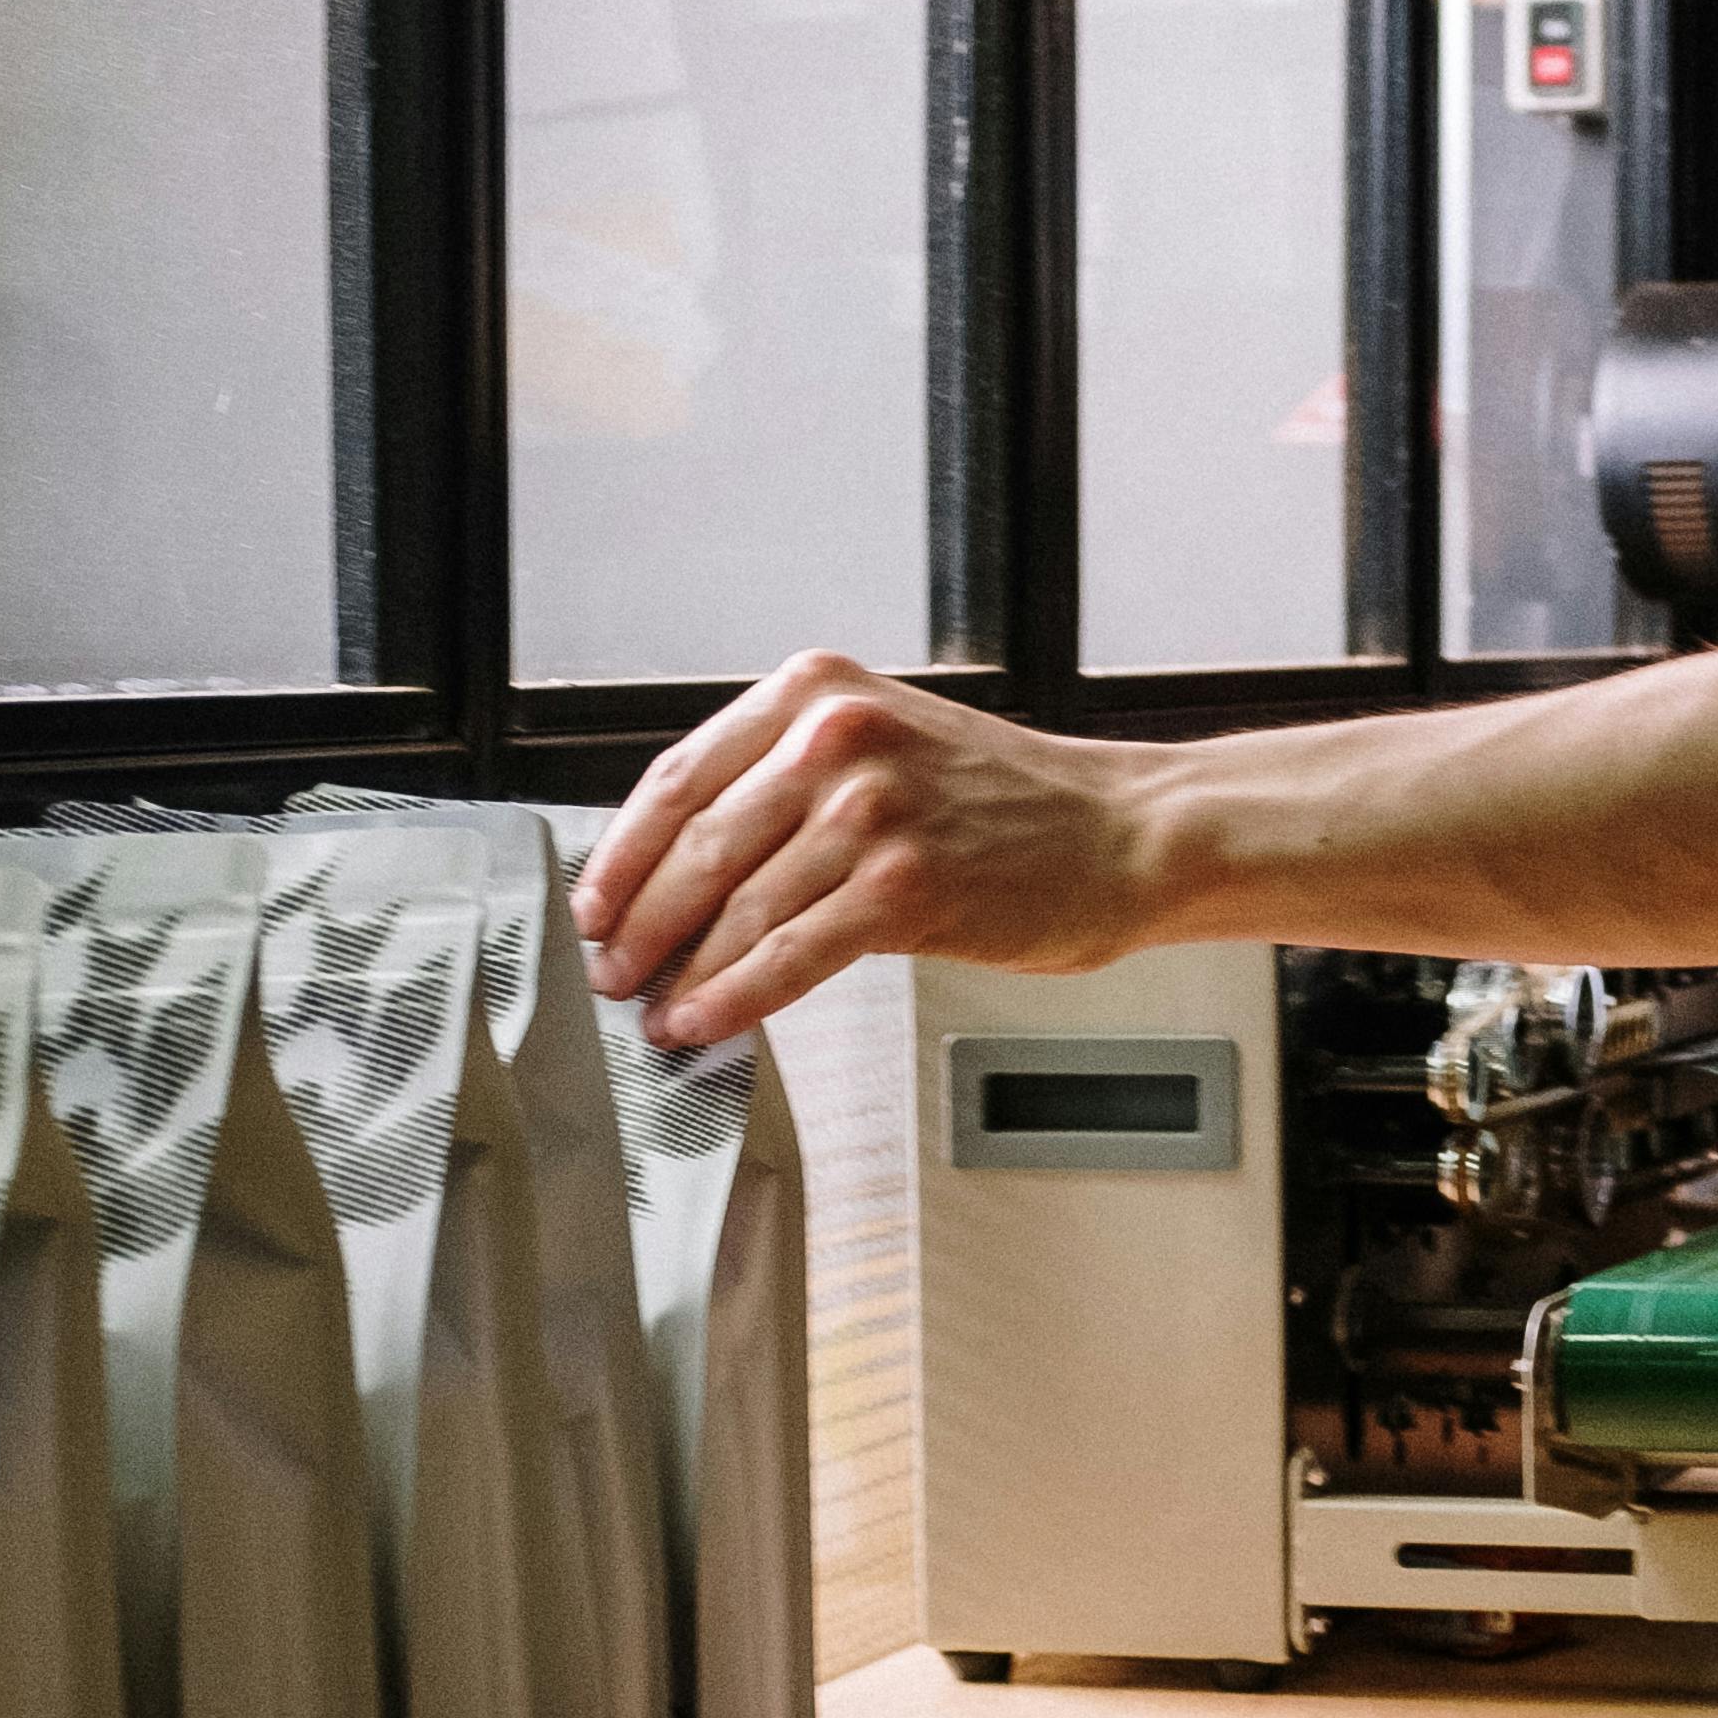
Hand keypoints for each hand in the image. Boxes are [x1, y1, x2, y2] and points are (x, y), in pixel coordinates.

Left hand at [569, 653, 1162, 1042]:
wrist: (1122, 832)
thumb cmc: (1008, 802)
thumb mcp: (886, 744)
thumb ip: (787, 780)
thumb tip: (678, 867)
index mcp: (819, 693)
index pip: (678, 776)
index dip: (621, 856)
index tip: (595, 904)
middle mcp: (838, 738)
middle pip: (695, 847)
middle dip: (639, 924)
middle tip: (613, 970)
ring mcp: (872, 811)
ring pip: (736, 909)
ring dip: (680, 973)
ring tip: (656, 1010)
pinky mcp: (906, 886)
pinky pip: (788, 955)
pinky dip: (734, 999)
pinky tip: (708, 1023)